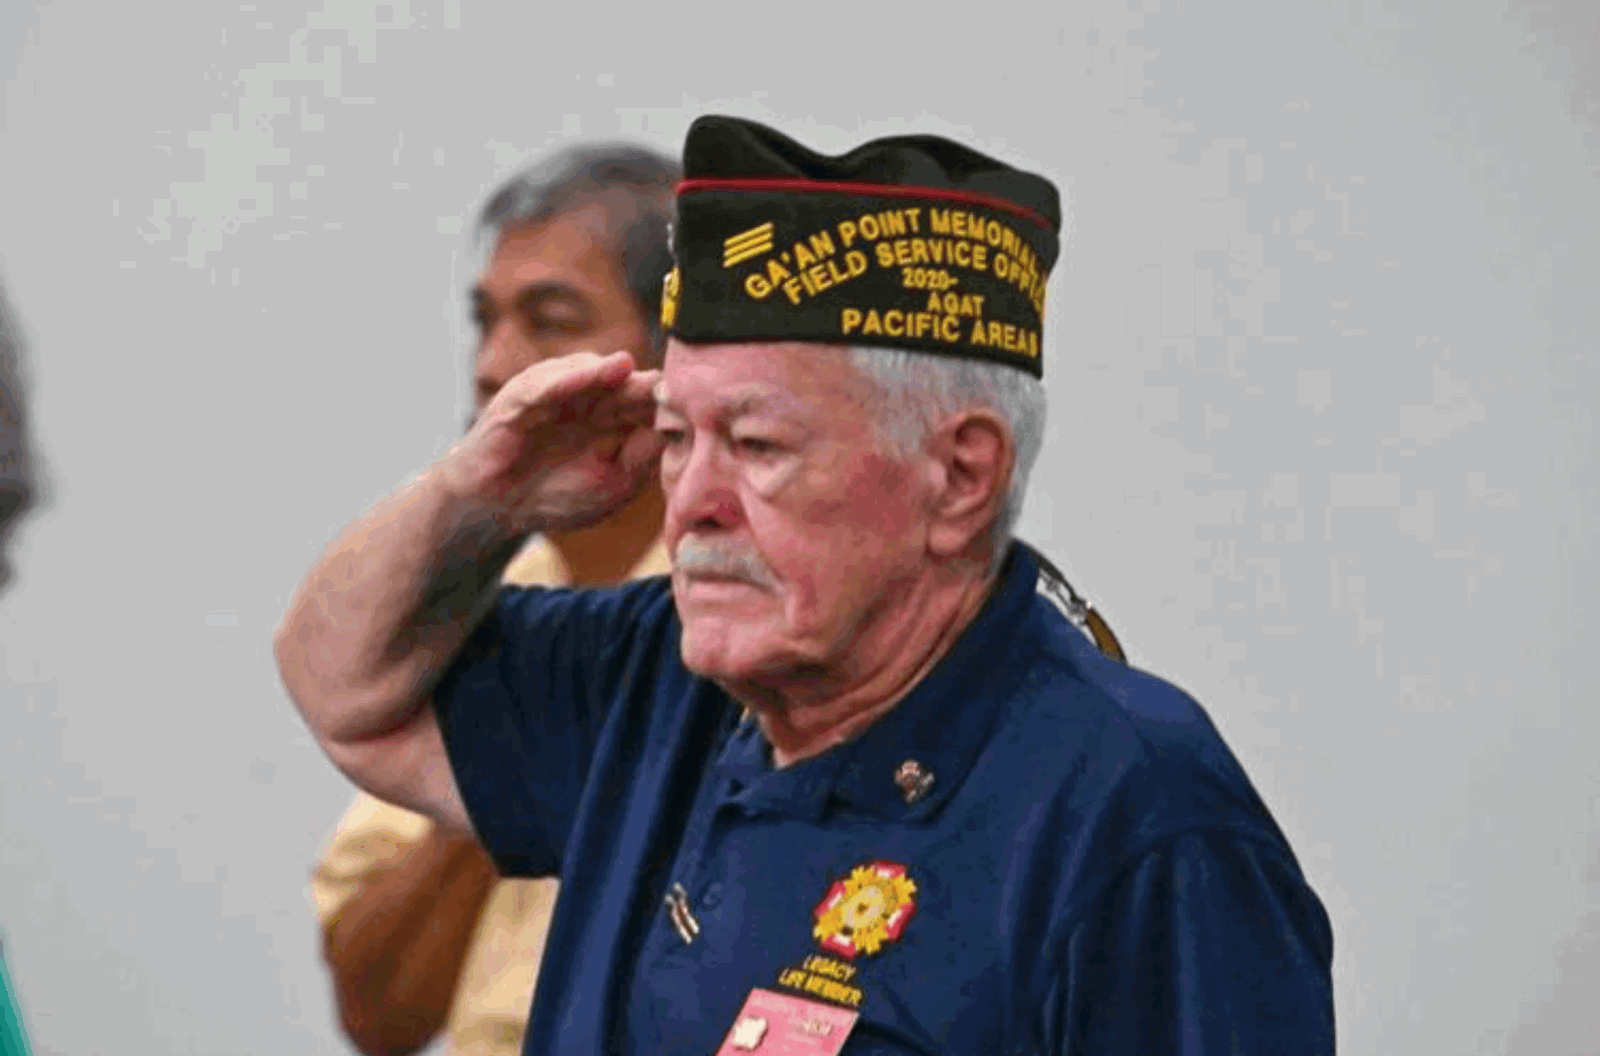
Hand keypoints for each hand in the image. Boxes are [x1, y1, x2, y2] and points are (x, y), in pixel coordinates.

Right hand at [436, 350, 662, 535]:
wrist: (497, 508)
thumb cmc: (556, 495)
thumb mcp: (614, 483)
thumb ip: (643, 456)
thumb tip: (676, 431)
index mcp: (612, 416)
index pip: (646, 401)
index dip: (668, 400)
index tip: (697, 400)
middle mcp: (587, 397)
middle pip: (622, 382)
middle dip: (642, 379)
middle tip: (666, 376)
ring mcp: (553, 392)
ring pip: (585, 372)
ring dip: (605, 369)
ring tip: (627, 368)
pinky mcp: (520, 397)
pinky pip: (545, 383)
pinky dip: (567, 378)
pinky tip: (587, 376)